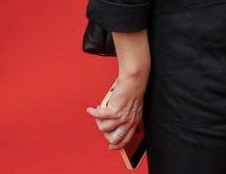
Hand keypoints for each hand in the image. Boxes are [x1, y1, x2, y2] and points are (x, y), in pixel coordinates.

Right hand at [86, 31, 149, 149]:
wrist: (134, 79)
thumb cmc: (132, 89)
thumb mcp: (133, 106)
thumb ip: (127, 115)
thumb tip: (117, 121)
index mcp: (134, 121)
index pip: (126, 140)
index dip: (117, 145)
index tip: (110, 146)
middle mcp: (129, 122)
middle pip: (113, 139)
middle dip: (105, 134)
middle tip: (101, 124)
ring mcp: (121, 118)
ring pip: (103, 128)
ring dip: (98, 120)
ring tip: (99, 111)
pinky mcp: (113, 111)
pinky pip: (98, 116)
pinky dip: (93, 112)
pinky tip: (91, 109)